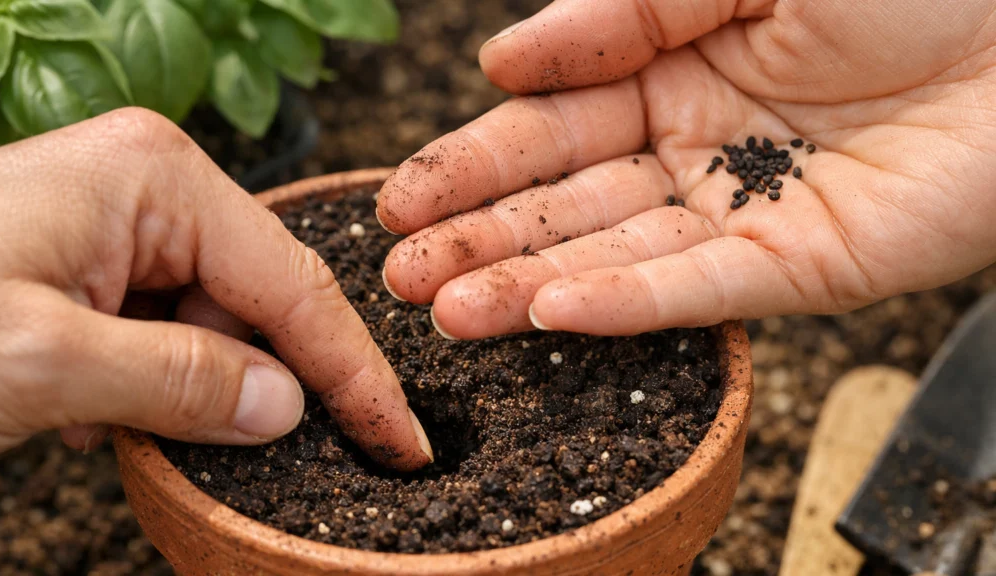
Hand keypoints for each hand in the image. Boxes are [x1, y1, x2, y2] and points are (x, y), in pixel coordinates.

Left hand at [0, 109, 431, 469]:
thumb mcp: (43, 365)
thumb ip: (180, 382)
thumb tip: (286, 408)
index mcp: (158, 178)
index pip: (294, 285)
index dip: (354, 373)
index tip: (400, 440)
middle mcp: (153, 185)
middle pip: (265, 298)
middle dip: (286, 381)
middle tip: (323, 456)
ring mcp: (126, 221)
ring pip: (220, 320)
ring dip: (208, 389)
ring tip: (160, 436)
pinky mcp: (98, 261)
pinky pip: (170, 326)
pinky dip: (161, 384)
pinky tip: (111, 417)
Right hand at [376, 0, 995, 338]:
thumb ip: (613, 14)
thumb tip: (498, 60)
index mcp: (670, 73)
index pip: (546, 129)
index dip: (469, 165)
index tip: (397, 201)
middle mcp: (695, 150)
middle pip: (566, 204)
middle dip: (479, 240)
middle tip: (399, 278)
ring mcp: (743, 214)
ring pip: (617, 256)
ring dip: (528, 284)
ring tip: (446, 313)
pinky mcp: (802, 268)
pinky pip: (702, 287)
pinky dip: (627, 301)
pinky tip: (552, 312)